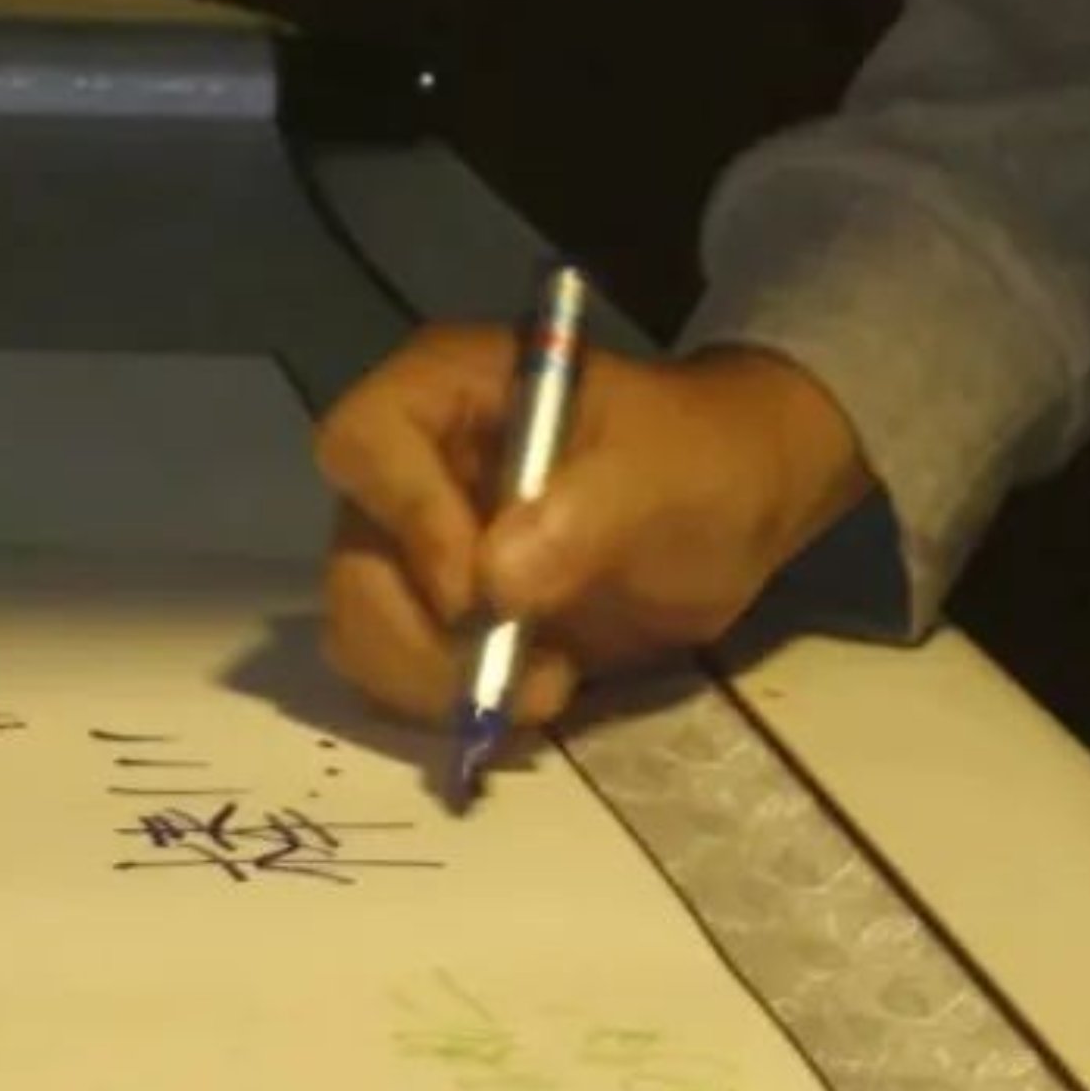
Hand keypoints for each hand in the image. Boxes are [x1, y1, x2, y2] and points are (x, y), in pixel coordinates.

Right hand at [316, 325, 873, 735]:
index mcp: (449, 388)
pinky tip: (537, 692)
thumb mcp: (665, 473)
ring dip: (437, 682)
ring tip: (548, 684)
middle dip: (418, 638)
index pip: (366, 442)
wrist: (736, 508)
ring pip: (362, 630)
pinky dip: (452, 702)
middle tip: (505, 678)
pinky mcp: (436, 615)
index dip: (405, 520)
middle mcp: (410, 463)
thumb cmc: (702, 459)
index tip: (477, 593)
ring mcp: (414, 544)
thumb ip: (587, 515)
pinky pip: (399, 673)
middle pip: (353, 559)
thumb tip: (495, 583)